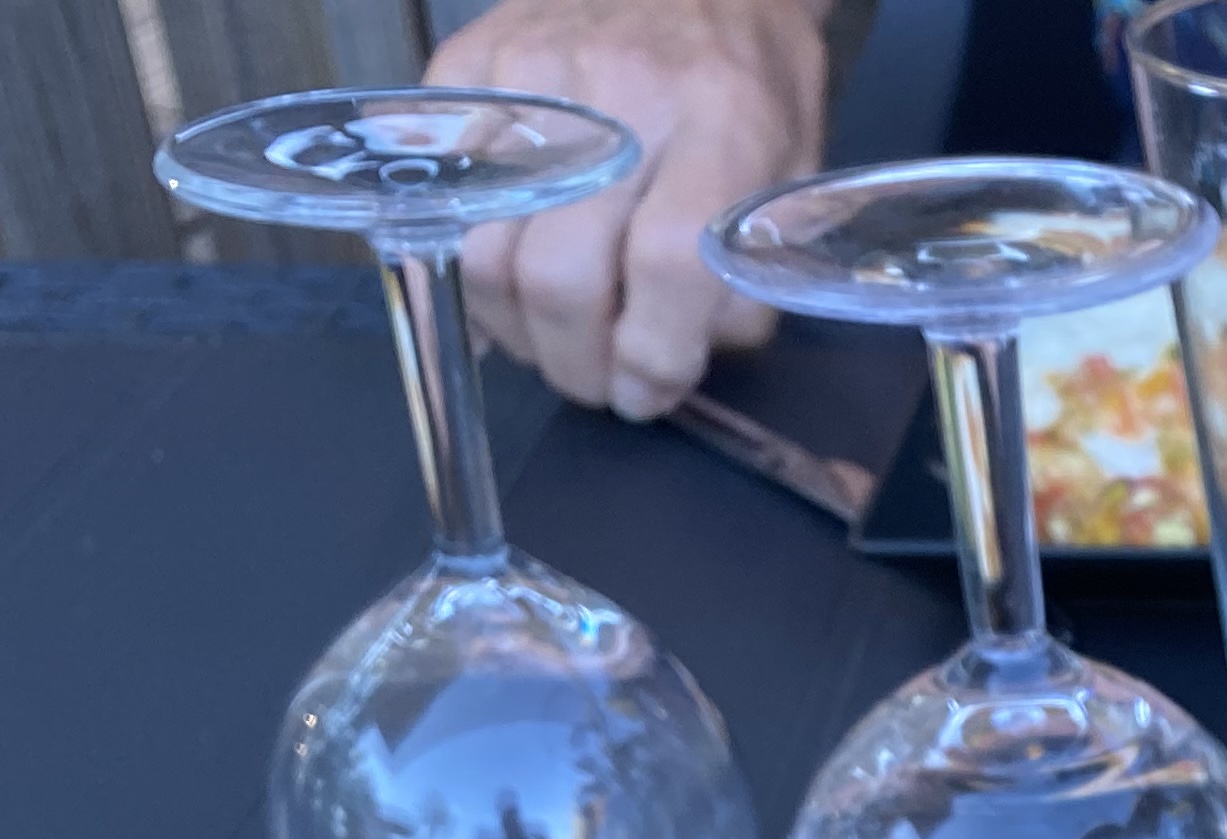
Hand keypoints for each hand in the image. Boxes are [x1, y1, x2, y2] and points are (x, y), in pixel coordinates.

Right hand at [426, 0, 831, 419]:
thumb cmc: (752, 78)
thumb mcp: (790, 175)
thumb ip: (745, 279)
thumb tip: (669, 367)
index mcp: (722, 121)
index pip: (668, 265)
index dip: (653, 355)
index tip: (648, 388)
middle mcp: (620, 94)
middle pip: (559, 275)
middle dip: (576, 365)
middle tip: (595, 381)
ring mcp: (532, 73)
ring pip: (486, 252)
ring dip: (513, 332)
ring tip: (548, 340)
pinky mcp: (471, 62)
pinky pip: (436, 190)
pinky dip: (453, 263)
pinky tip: (496, 284)